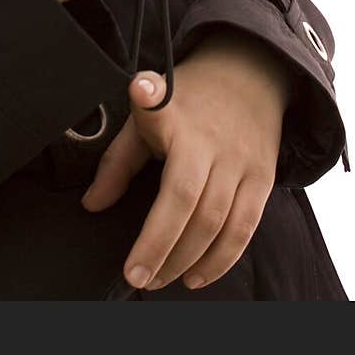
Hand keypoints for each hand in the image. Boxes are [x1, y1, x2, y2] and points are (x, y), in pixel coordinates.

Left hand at [80, 28, 294, 291]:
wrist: (249, 75)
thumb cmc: (189, 101)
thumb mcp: (147, 115)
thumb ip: (119, 160)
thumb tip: (92, 205)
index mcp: (174, 114)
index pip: (160, 107)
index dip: (149, 97)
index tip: (140, 89)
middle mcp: (210, 139)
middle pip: (187, 199)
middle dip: (160, 246)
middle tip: (136, 276)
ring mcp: (240, 161)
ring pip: (216, 222)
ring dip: (186, 260)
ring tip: (159, 280)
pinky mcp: (263, 179)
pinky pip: (243, 229)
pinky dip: (220, 261)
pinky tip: (195, 276)